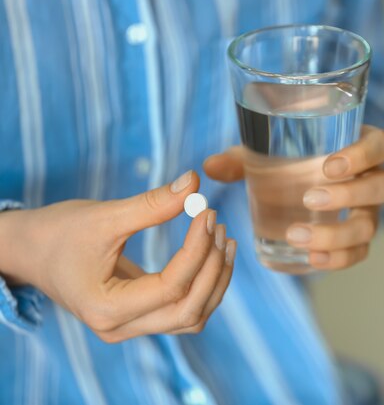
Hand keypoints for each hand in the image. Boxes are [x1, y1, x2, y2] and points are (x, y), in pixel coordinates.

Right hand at [0, 171, 235, 341]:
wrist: (31, 250)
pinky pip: (183, 309)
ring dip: (214, 280)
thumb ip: (151, 204)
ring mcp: (131, 326)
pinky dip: (203, 285)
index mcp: (107, 309)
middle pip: (189, 311)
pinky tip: (213, 254)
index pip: (171, 287)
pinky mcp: (139, 316)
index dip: (197, 249)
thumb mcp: (103, 216)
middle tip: (218, 226)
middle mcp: (121, 328)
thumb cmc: (58, 233)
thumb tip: (194, 183)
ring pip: (192, 316)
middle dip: (212, 269)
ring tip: (224, 239)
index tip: (207, 212)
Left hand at [203, 125, 383, 270]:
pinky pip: (359, 253)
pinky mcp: (357, 239)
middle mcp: (371, 179)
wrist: (301, 186)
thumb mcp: (266, 153)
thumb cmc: (289, 161)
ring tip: (297, 236)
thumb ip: (241, 159)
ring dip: (337, 234)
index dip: (364, 155)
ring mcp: (368, 212)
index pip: (381, 145)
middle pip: (382, 187)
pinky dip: (339, 259)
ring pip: (369, 226)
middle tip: (309, 199)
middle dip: (349, 196)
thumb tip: (209, 167)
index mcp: (359, 147)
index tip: (329, 166)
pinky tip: (313, 260)